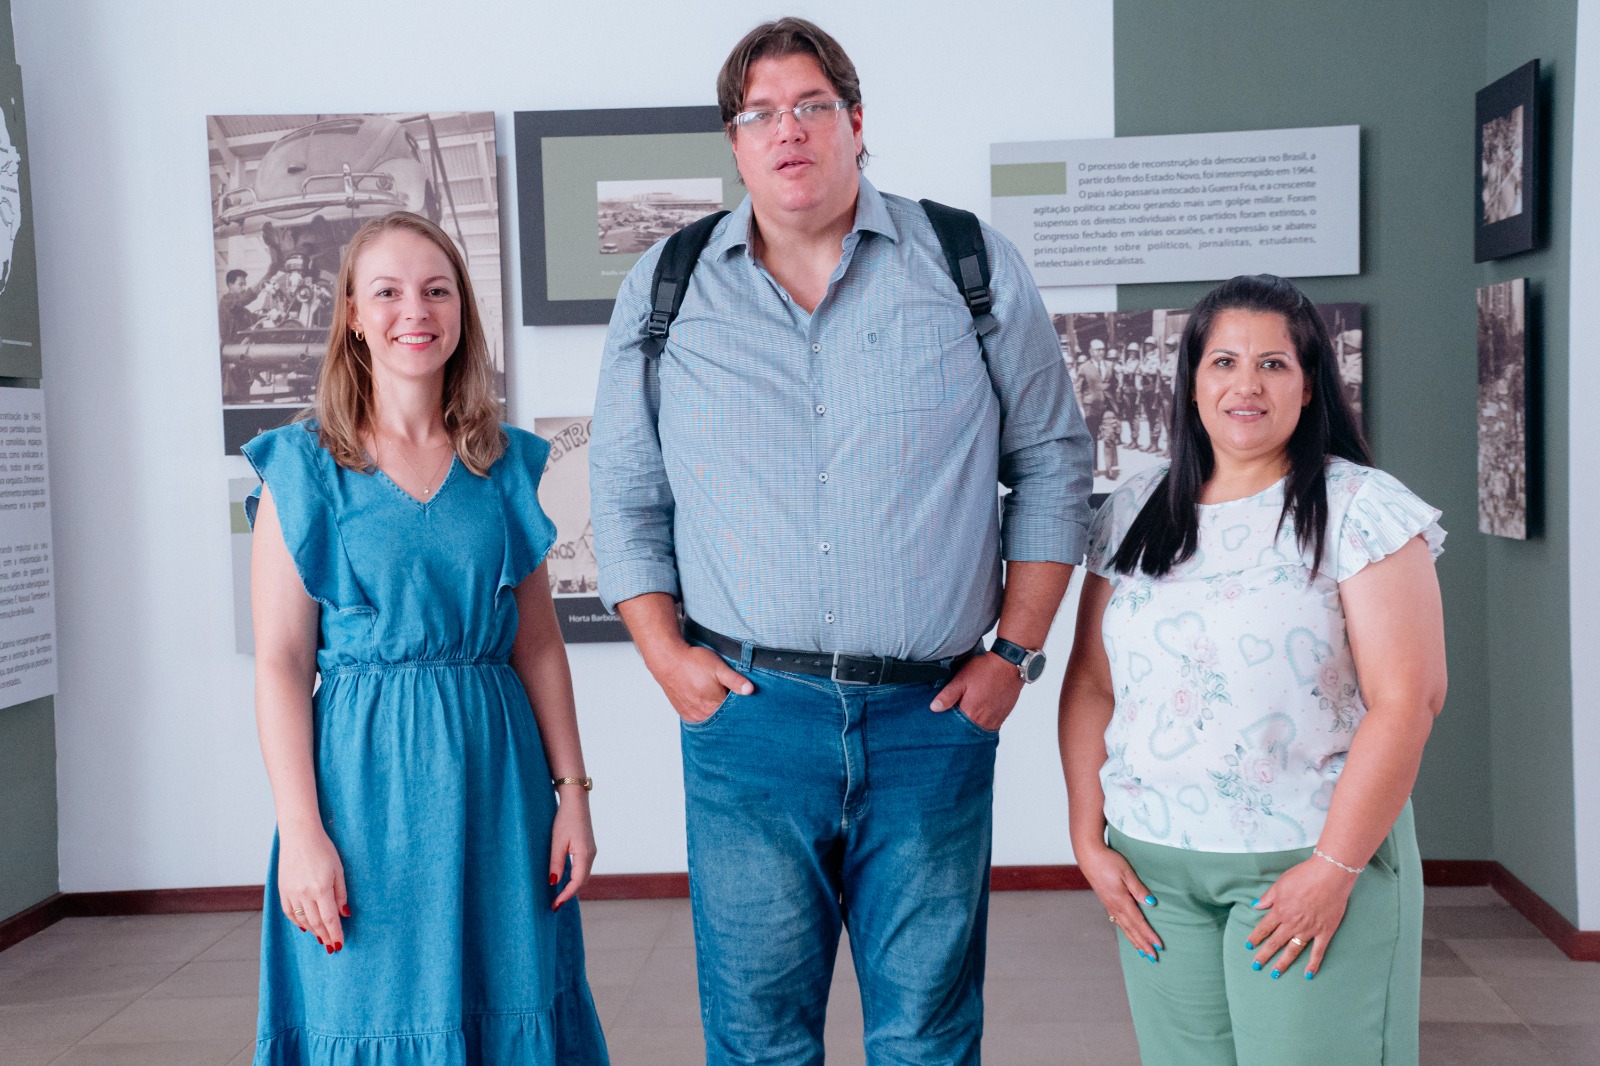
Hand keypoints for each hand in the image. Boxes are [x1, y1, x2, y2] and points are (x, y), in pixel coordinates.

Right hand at [277, 823, 347, 952]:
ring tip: (321, 938)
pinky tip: (304, 927)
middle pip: (316, 923)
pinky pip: (289, 912)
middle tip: (332, 947)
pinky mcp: (282, 890)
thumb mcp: (338, 869)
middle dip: (325, 936)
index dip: (335, 934)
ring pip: (302, 920)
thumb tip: (344, 914)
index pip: (330, 919)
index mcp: (321, 888)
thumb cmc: (323, 849)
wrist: (299, 835)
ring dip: (313, 931)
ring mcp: (291, 893)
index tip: (340, 944)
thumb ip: (341, 893)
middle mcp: (305, 893)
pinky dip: (297, 922)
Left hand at [550, 789, 596, 910]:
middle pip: (582, 882)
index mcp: (585, 855)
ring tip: (558, 895)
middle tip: (554, 904)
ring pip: (583, 875)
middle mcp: (591, 855)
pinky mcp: (587, 848)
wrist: (576, 800)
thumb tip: (554, 883)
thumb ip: (556, 863)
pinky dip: (574, 878)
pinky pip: (582, 868)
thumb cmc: (565, 818)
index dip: (566, 895)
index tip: (555, 905)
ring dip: (572, 886)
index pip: (577, 883)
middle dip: (569, 894)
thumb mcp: (557, 841)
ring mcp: (591, 851)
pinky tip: (564, 879)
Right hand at [650, 642, 753, 722]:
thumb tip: (750, 690)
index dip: (740, 706)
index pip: (734, 713)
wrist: (667, 660)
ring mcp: (692, 716)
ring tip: (716, 698)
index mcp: (714, 706)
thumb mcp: (718, 667)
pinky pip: (699, 719)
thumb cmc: (692, 662)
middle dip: (729, 711)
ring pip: (711, 719)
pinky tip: (707, 703)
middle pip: (722, 718)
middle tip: (730, 697)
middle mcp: (703, 715)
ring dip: (716, 712)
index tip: (743, 698)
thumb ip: (735, 680)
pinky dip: (705, 713)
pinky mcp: (684, 713)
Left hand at [930, 652, 1023, 729]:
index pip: (954, 726)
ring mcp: (995, 720)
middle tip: (954, 717)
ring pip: (979, 730)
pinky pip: (990, 726)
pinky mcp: (1002, 716)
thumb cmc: (985, 669)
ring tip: (966, 715)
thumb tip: (934, 708)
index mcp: (971, 713)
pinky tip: (978, 714)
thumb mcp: (962, 678)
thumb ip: (948, 695)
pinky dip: (982, 723)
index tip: (942, 720)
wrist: (1010, 664)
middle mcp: (984, 721)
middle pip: (967, 731)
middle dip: (959, 727)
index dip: (947, 723)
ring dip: (971, 725)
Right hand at [1078, 839, 1162, 958]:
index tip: (1159, 947)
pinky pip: (1118, 921)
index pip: (1139, 923)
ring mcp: (1109, 905)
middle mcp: (1115, 907)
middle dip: (1142, 944)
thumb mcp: (1127, 873)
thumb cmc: (1108, 861)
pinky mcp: (1107, 901)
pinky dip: (1126, 931)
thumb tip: (1151, 904)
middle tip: (1153, 958)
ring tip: (1142, 952)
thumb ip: (1138, 889)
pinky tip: (1128, 933)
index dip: (1149, 936)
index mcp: (1121, 901)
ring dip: (1134, 940)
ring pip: (1124, 928)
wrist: (1089, 856)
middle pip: (1131, 930)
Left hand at [1246, 857, 1358, 978]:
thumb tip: (1255, 906)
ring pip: (1293, 950)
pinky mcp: (1325, 932)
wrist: (1330, 875)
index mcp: (1280, 911)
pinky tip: (1308, 974)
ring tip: (1275, 974)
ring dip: (1283, 963)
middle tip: (1256, 966)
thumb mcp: (1281, 883)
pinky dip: (1313, 964)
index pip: (1264, 928)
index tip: (1249, 946)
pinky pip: (1318, 951)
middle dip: (1264, 955)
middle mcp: (1292, 923)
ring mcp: (1309, 929)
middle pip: (1275, 942)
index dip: (1256, 938)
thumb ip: (1268, 897)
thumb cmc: (1304, 876)